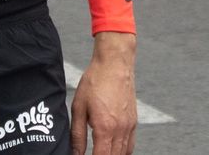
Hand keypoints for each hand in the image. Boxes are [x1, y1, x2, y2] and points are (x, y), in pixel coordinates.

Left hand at [70, 32, 135, 153]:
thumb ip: (77, 134)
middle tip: (92, 154)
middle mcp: (120, 129)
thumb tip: (75, 153)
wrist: (114, 63)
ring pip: (124, 153)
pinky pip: (130, 145)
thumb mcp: (78, 107)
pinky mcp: (133, 121)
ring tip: (101, 152)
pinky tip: (113, 150)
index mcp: (105, 127)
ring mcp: (129, 125)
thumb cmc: (95, 81)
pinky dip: (122, 152)